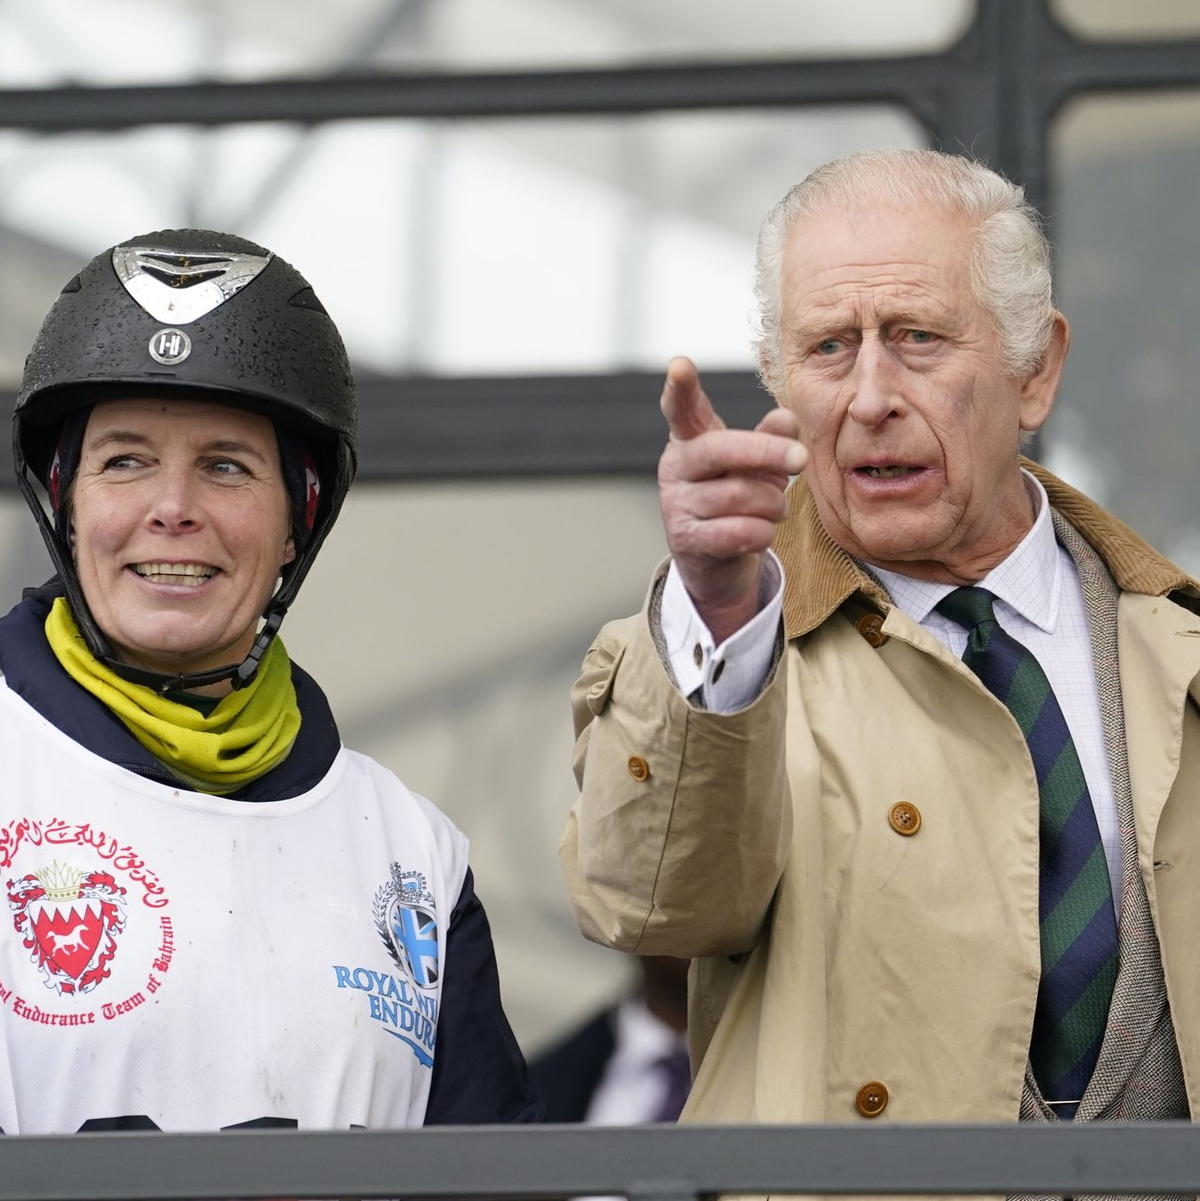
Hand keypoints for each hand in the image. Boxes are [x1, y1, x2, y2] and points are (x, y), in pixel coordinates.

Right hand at [658, 356, 805, 643]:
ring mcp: (675, 504)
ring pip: (740, 496)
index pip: (682, 409)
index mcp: (691, 438)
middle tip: (802, 458)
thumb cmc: (738, 497)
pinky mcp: (686, 540)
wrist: (716, 559)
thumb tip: (787, 419)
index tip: (679, 365)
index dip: (681, 388)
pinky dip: (763, 532)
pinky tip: (762, 531)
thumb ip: (771, 437)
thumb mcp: (756, 463)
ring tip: (776, 508)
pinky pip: (738, 531)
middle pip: (721, 449)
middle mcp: (675, 467)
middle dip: (766, 453)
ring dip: (773, 504)